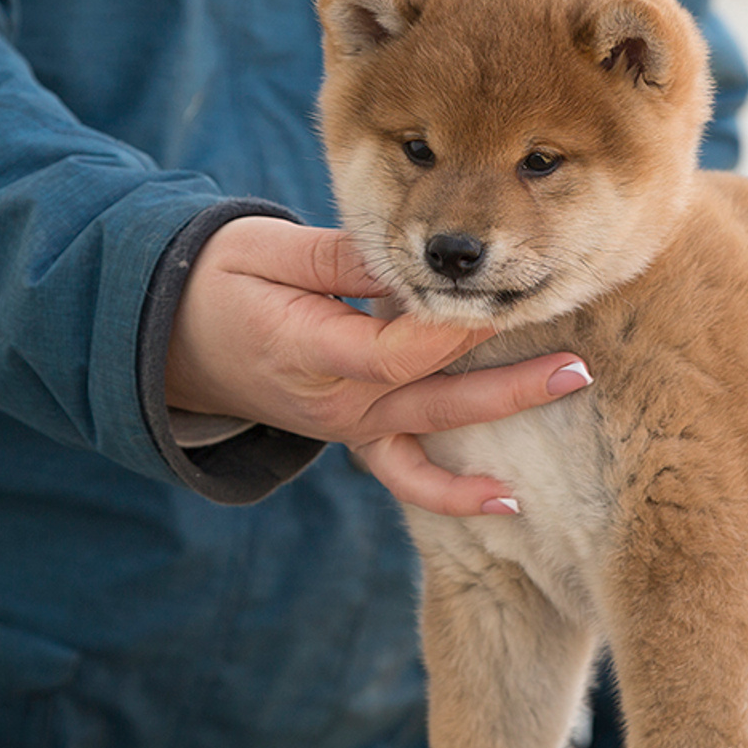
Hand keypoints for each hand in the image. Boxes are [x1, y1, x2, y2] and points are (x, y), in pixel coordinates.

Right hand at [165, 216, 591, 515]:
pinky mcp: (354, 435)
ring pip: (431, 433)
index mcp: (308, 349)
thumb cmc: (218, 280)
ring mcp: (345, 428)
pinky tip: (506, 498)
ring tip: (564, 397)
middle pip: (432, 395)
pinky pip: (405, 472)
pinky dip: (451, 491)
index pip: (396, 349)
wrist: (172, 337)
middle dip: (508, 384)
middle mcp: (335, 402)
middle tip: (575, 368)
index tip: (503, 300)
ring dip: (499, 424)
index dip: (452, 330)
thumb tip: (408, 258)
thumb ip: (337, 256)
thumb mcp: (263, 249)